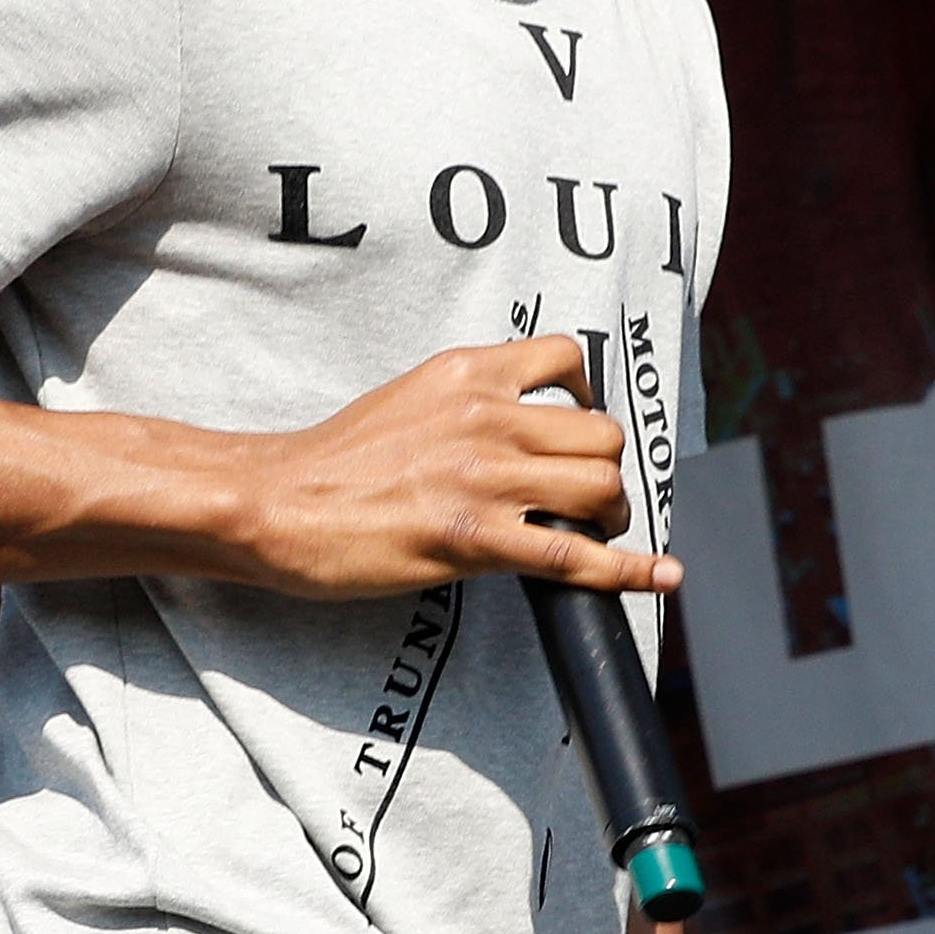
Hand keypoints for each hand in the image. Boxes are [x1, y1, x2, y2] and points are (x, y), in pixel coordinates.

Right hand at [225, 334, 677, 599]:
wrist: (275, 502)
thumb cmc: (333, 461)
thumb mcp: (408, 399)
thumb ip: (467, 403)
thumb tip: (517, 430)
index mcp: (466, 373)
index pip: (566, 358)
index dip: (590, 396)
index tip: (581, 428)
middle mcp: (485, 416)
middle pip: (600, 434)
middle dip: (608, 470)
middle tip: (589, 499)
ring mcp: (482, 477)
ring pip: (601, 485)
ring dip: (614, 515)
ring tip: (595, 533)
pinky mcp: (474, 538)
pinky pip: (576, 555)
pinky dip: (628, 570)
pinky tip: (659, 575)